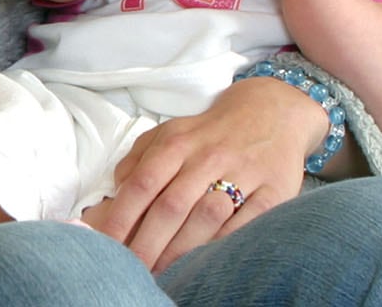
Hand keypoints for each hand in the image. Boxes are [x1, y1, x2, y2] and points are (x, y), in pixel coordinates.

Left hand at [82, 77, 324, 271]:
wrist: (270, 110)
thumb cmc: (209, 132)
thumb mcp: (170, 132)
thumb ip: (138, 159)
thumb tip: (116, 192)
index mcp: (177, 143)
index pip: (143, 184)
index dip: (122, 217)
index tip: (107, 245)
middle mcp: (208, 157)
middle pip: (172, 205)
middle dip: (148, 242)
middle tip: (133, 269)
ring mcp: (243, 172)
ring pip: (207, 215)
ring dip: (182, 248)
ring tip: (163, 272)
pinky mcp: (275, 189)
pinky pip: (248, 221)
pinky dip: (225, 242)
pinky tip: (207, 260)